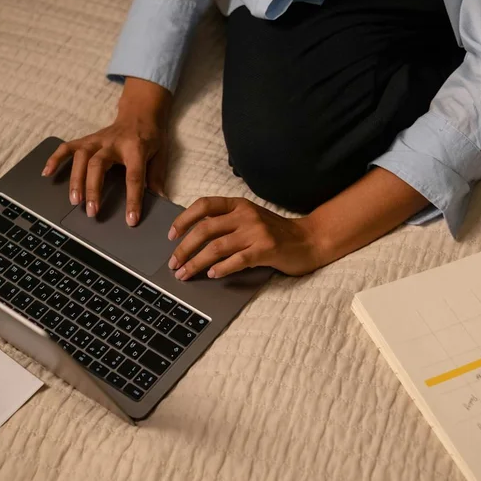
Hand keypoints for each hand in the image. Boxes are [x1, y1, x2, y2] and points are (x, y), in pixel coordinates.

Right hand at [42, 78, 170, 225]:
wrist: (140, 113)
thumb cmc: (151, 136)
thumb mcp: (161, 155)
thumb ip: (157, 177)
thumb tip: (160, 201)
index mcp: (136, 148)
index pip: (133, 176)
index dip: (133, 199)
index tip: (131, 219)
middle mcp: (113, 143)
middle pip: (98, 165)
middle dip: (93, 189)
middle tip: (91, 211)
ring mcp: (97, 140)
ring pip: (81, 157)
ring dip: (75, 180)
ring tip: (74, 201)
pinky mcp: (87, 140)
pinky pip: (68, 148)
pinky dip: (56, 159)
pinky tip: (46, 173)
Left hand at [167, 197, 326, 279]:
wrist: (310, 240)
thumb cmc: (276, 233)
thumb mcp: (250, 219)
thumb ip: (227, 223)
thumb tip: (193, 237)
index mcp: (239, 205)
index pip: (204, 205)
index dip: (184, 220)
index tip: (171, 235)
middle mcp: (246, 215)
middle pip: (205, 229)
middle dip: (184, 248)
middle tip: (174, 263)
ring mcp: (256, 232)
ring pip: (216, 247)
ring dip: (196, 263)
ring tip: (186, 274)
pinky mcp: (266, 250)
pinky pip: (237, 260)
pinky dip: (221, 268)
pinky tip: (212, 275)